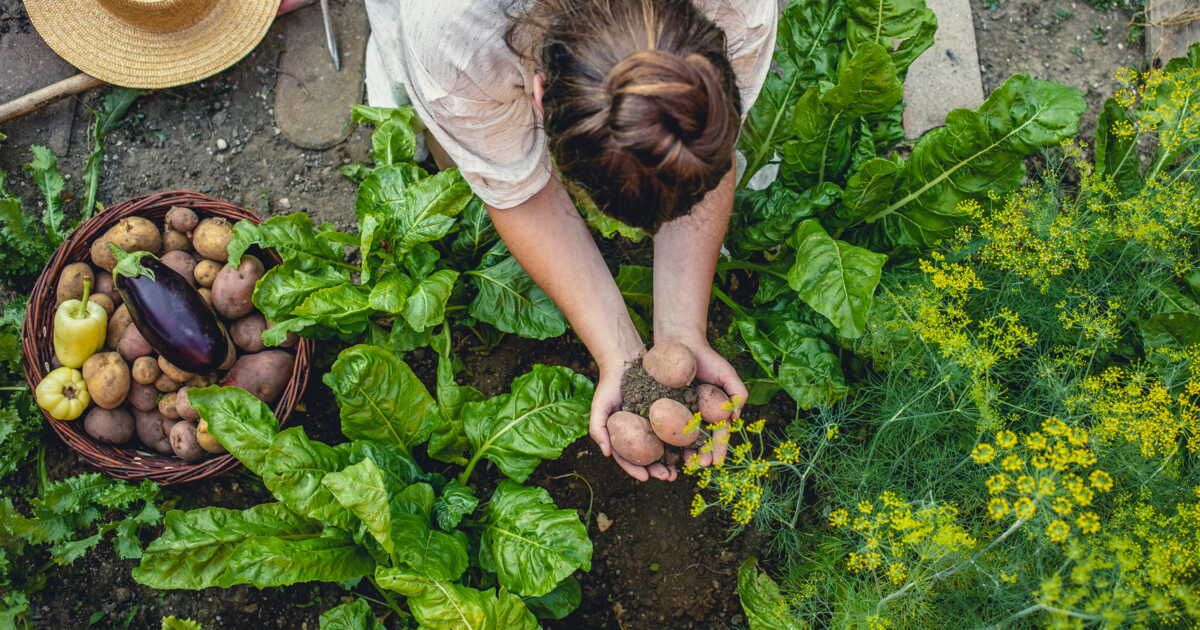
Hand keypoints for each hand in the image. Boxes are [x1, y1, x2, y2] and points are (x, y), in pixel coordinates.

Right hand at [589, 364, 677, 481]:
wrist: (625, 360)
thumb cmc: (608, 385)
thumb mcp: (599, 406)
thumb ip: (598, 429)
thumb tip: (606, 454)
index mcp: (625, 436)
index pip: (630, 459)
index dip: (636, 470)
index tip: (645, 478)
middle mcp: (641, 432)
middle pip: (651, 457)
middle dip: (660, 470)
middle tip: (669, 477)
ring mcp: (656, 423)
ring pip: (667, 446)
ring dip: (675, 459)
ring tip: (682, 468)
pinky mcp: (670, 410)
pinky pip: (678, 427)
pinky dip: (685, 439)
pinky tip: (692, 447)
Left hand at [674, 340, 747, 467]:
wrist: (679, 342)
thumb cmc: (706, 358)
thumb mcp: (727, 373)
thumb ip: (737, 393)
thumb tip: (736, 417)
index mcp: (713, 412)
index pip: (718, 434)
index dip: (718, 449)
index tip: (717, 462)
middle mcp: (696, 416)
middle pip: (699, 441)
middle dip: (701, 455)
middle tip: (699, 465)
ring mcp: (678, 413)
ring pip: (681, 439)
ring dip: (683, 453)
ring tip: (683, 464)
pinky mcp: (661, 408)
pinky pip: (662, 427)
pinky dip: (664, 441)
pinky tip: (663, 452)